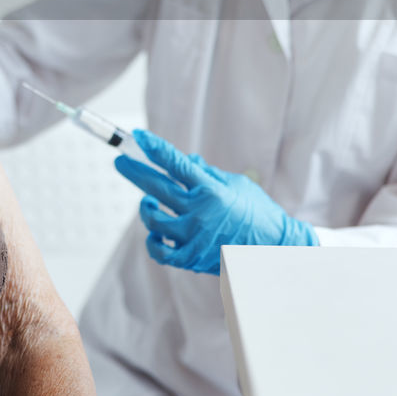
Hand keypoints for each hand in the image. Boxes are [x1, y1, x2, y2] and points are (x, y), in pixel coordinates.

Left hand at [114, 129, 316, 274]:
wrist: (275, 251)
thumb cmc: (258, 213)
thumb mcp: (237, 185)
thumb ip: (208, 173)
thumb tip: (184, 159)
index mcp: (212, 190)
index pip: (175, 164)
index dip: (154, 149)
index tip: (138, 137)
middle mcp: (200, 212)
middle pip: (156, 188)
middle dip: (134, 171)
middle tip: (121, 161)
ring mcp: (194, 237)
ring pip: (153, 220)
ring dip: (145, 209)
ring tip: (146, 203)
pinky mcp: (192, 258)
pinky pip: (160, 251)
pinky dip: (153, 241)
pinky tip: (155, 232)